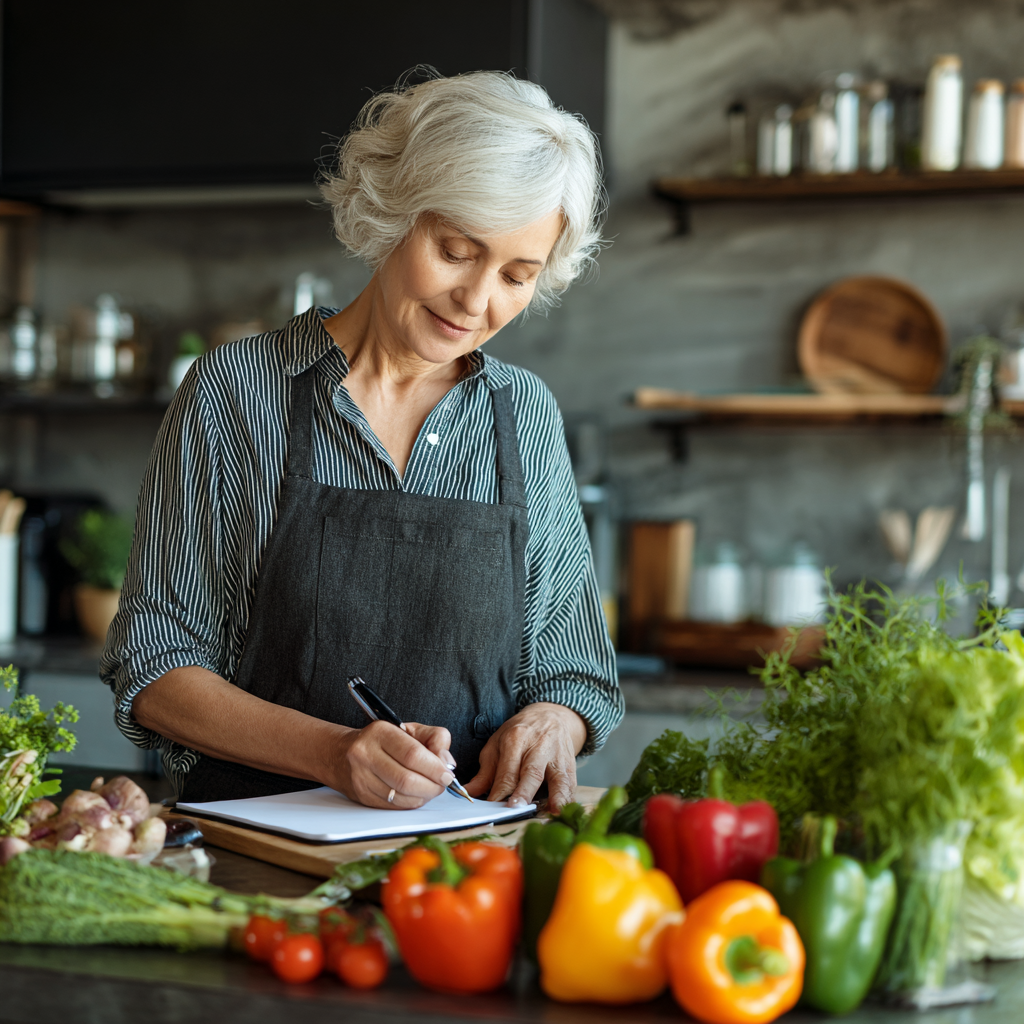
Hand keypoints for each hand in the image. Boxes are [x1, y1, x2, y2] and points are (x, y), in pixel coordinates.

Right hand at [327, 720, 456, 808]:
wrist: (340, 754)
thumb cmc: (381, 741)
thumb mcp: (408, 729)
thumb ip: (434, 738)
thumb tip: (447, 761)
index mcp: (380, 732)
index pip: (412, 754)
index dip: (435, 768)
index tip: (447, 774)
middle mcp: (366, 755)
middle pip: (407, 779)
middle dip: (432, 786)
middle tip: (442, 784)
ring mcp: (361, 778)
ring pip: (401, 796)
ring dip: (424, 796)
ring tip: (430, 788)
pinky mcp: (362, 796)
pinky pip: (394, 806)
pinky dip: (411, 803)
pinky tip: (416, 795)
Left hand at [465, 703, 586, 812]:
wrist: (549, 716)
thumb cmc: (519, 733)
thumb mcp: (497, 744)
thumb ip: (485, 772)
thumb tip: (469, 793)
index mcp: (516, 739)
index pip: (507, 770)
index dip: (500, 791)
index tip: (492, 808)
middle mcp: (539, 746)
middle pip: (532, 772)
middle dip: (524, 792)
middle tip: (516, 809)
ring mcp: (557, 755)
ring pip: (557, 777)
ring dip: (554, 797)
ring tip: (551, 812)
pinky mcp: (571, 764)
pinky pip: (571, 783)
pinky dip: (568, 799)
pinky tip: (564, 811)